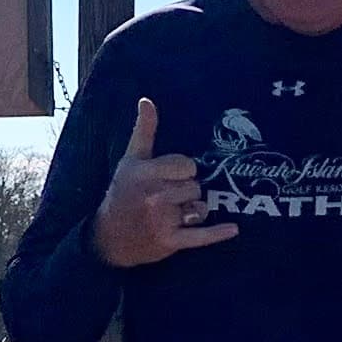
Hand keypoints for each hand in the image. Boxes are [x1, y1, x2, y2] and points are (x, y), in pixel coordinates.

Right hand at [91, 98, 237, 268]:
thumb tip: (147, 100)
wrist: (108, 238)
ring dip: (194, 210)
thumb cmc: (122, 193)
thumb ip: (144, 130)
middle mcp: (154, 196)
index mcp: (144, 173)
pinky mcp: (170, 241)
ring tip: (176, 213)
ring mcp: (162, 220)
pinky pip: (200, 236)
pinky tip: (233, 229)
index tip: (170, 176)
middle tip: (168, 197)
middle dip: (187, 191)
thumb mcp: (130, 160)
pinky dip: (216, 233)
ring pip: (200, 207)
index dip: (182, 170)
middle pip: (195, 186)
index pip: (187, 165)